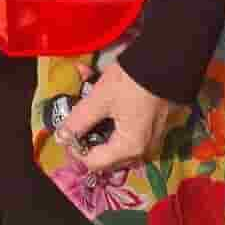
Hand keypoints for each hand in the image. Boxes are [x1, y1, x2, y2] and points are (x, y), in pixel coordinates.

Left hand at [55, 60, 173, 176]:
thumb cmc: (130, 83)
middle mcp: (142, 150)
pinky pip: (126, 129)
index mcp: (129, 148)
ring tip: (86, 100)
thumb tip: (61, 137)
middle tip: (75, 120)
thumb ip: (78, 121)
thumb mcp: (99, 99)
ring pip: (115, 140)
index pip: (94, 163)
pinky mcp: (152, 126)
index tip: (65, 132)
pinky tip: (99, 93)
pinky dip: (111, 116)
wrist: (164, 62)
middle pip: (106, 155)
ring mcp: (149, 139)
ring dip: (98, 124)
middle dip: (87, 137)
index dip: (75, 150)